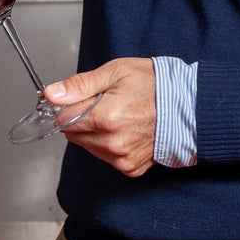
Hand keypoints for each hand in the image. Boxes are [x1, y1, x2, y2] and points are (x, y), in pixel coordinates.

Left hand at [44, 58, 155, 177]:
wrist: (188, 105)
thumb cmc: (155, 85)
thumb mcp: (115, 72)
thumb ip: (79, 85)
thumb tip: (51, 94)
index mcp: (105, 117)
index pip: (62, 119)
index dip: (67, 106)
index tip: (78, 98)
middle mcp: (112, 143)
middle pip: (73, 134)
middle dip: (81, 118)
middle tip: (104, 104)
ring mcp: (122, 158)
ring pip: (88, 146)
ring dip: (95, 132)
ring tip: (119, 116)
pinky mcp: (130, 167)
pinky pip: (106, 157)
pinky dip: (110, 145)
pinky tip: (126, 130)